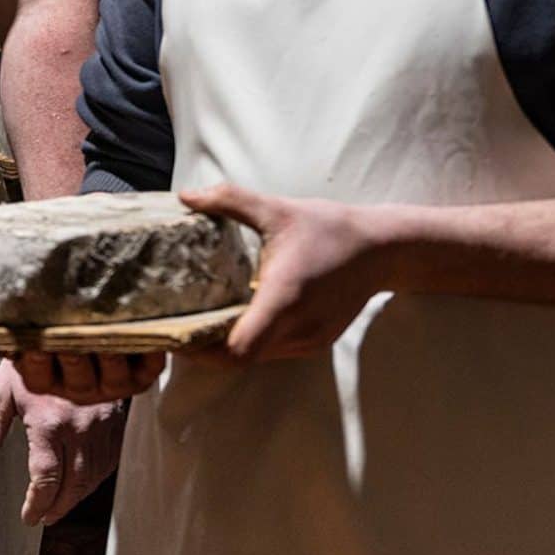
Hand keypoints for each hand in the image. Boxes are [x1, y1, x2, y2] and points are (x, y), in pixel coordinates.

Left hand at [0, 358, 134, 524]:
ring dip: (76, 497)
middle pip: (73, 485)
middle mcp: (80, 428)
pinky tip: (81, 481)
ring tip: (58, 505)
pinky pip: (109, 461)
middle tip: (43, 517)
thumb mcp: (5, 389)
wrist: (77, 334)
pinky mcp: (117, 422)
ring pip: (94, 477)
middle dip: (57, 508)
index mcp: (49, 422)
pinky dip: (95, 478)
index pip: (46, 479)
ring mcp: (103, 426)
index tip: (28, 516)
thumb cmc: (34, 358)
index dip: (37, 504)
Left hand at [184, 182, 388, 361]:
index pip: (238, 349)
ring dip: (225, 347)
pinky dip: (248, 342)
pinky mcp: (316, 342)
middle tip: (173, 325)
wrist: (381, 249)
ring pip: (256, 358)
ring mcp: (310, 340)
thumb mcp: (277, 209)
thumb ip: (230, 201)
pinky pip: (272, 351)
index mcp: (284, 298)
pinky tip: (232, 319)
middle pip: (239, 359)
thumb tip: (185, 195)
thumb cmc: (329, 228)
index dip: (202, 349)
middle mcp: (298, 328)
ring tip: (195, 322)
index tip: (174, 331)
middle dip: (203, 349)